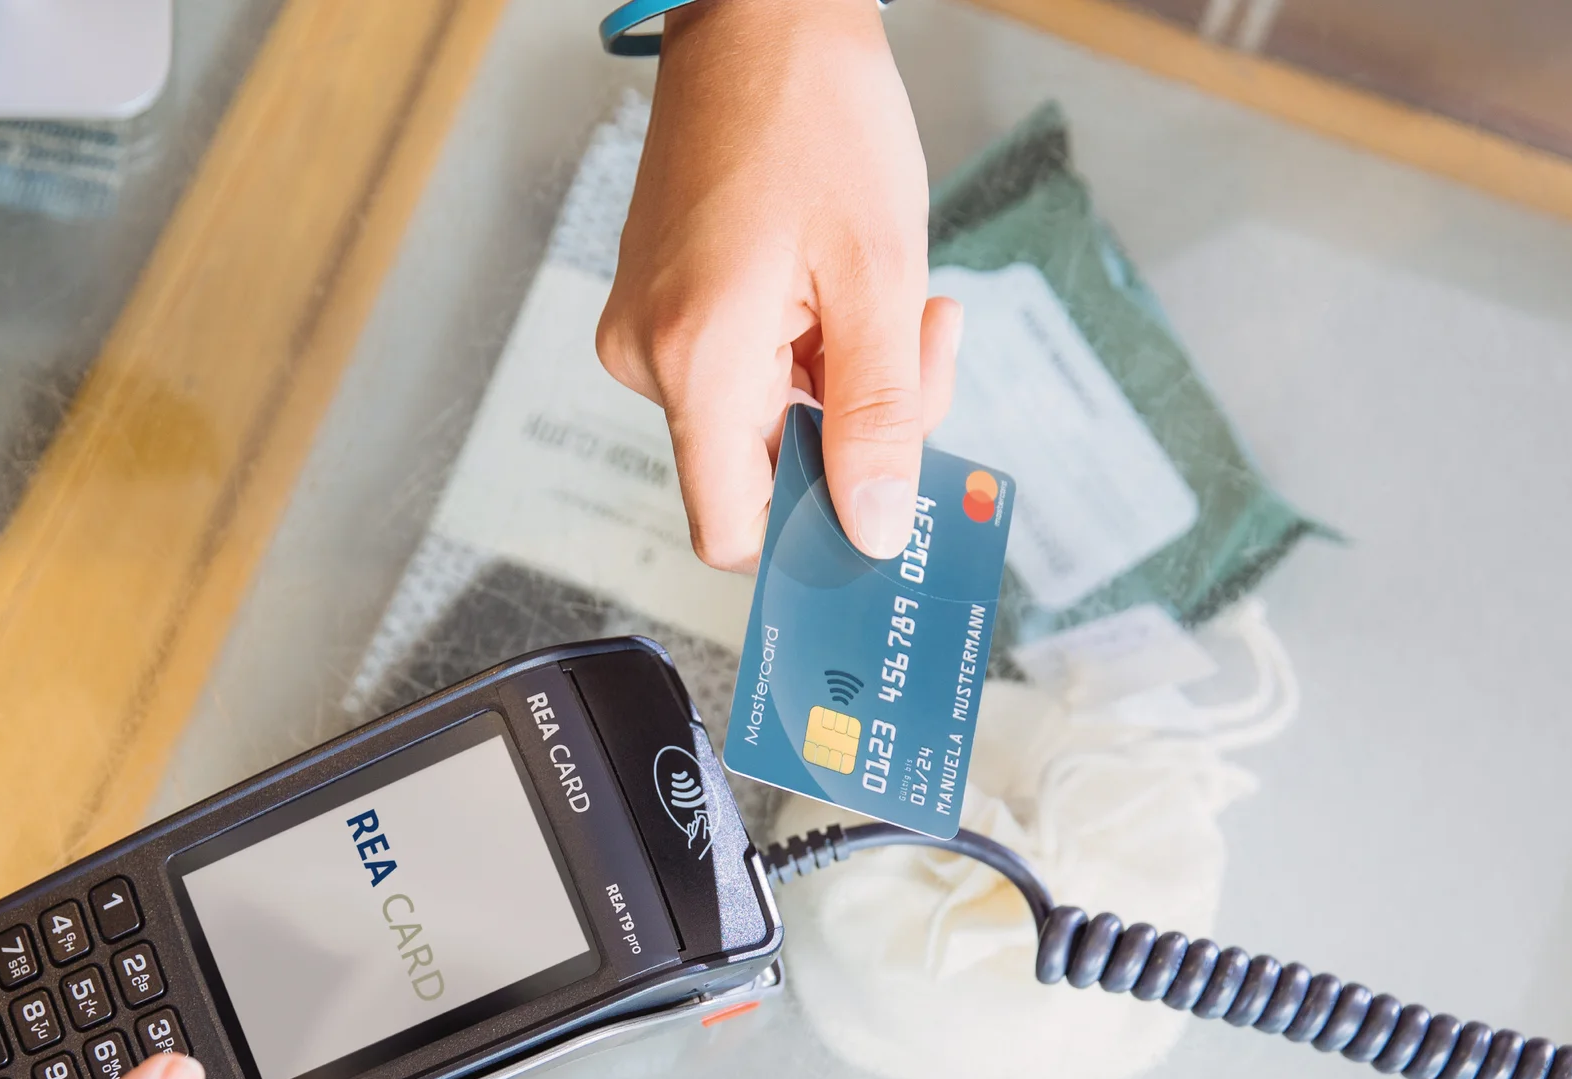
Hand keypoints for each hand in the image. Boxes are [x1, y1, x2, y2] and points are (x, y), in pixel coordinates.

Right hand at [598, 0, 961, 569]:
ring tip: (884, 289)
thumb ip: (879, 418)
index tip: (885, 499)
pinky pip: (748, 370)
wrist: (759, 15)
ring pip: (767, 417)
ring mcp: (650, 331)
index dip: (813, 533)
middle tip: (921, 335)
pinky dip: (810, 345)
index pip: (731, 530)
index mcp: (695, 360)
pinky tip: (841, 279)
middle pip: (765, 469)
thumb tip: (871, 530)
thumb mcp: (879, 276)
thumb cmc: (814, 114)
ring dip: (845, 376)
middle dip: (860, 423)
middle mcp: (651, 358)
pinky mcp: (663, 306)